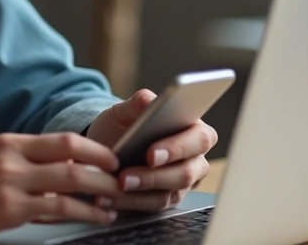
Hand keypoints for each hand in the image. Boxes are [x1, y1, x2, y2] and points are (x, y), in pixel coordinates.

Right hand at [0, 132, 123, 239]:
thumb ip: (22, 162)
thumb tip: (60, 174)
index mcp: (10, 142)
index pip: (63, 138)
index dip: (94, 147)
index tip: (112, 158)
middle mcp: (13, 157)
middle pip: (73, 152)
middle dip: (104, 164)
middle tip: (123, 175)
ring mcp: (11, 182)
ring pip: (72, 180)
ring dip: (101, 190)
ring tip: (116, 200)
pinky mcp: (8, 209)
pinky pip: (58, 209)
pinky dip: (85, 213)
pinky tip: (97, 217)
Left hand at [85, 90, 217, 211]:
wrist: (107, 144)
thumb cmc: (125, 124)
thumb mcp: (126, 110)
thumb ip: (138, 103)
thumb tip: (148, 100)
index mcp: (194, 129)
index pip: (200, 138)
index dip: (178, 148)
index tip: (151, 154)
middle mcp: (194, 158)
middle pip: (187, 172)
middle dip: (155, 176)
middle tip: (126, 176)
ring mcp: (182, 181)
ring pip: (170, 193)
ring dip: (140, 192)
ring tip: (116, 186)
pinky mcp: (167, 199)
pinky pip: (153, 206)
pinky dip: (129, 203)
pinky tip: (109, 198)